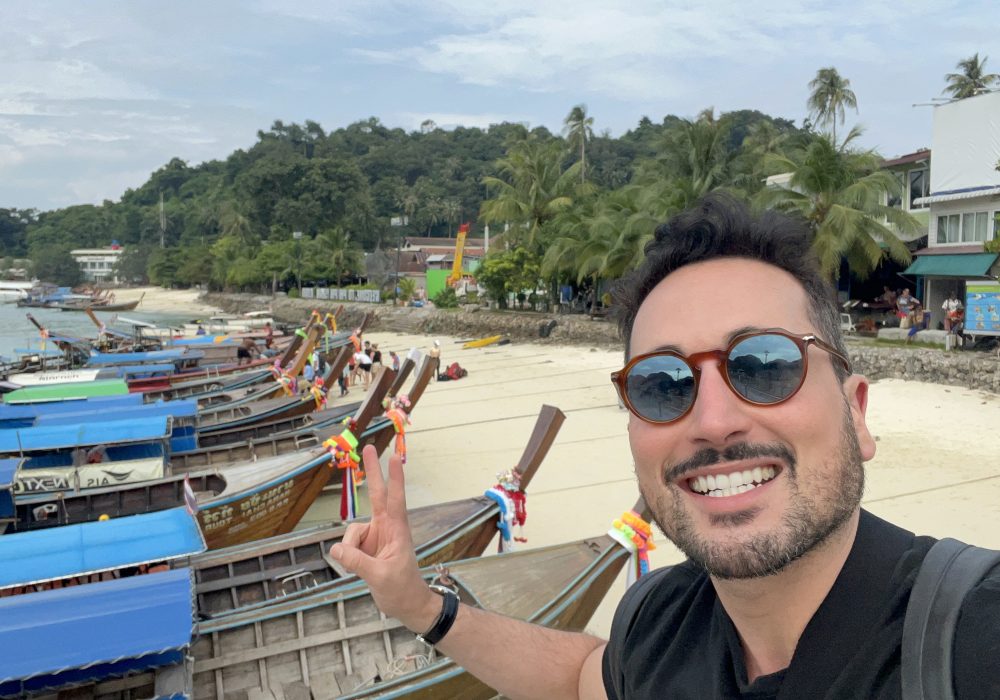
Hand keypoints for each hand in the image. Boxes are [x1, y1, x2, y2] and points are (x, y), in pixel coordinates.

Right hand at [329, 445, 437, 630]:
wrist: (407, 605)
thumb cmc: (402, 590)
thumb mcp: (379, 577)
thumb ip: (357, 561)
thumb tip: (336, 549)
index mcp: (397, 530)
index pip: (395, 499)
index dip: (394, 478)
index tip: (395, 457)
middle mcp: (386, 528)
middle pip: (378, 495)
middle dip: (373, 472)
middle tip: (370, 447)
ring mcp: (375, 536)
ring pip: (351, 532)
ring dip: (350, 549)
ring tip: (362, 569)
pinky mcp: (366, 546)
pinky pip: (348, 545)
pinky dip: (347, 556)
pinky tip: (357, 570)